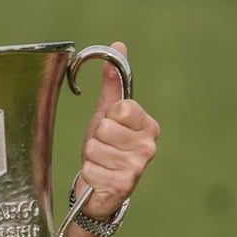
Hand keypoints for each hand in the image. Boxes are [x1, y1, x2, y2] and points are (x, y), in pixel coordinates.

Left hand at [78, 42, 159, 219]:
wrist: (101, 189)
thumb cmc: (105, 148)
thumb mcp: (106, 114)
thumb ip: (112, 83)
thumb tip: (118, 46)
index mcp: (148, 126)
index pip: (121, 108)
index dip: (107, 116)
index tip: (110, 125)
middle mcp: (148, 146)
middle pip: (105, 127)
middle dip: (96, 137)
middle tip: (102, 147)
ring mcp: (138, 166)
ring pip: (95, 148)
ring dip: (90, 156)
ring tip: (100, 162)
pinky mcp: (124, 184)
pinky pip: (91, 168)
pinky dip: (89, 172)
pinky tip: (99, 177)